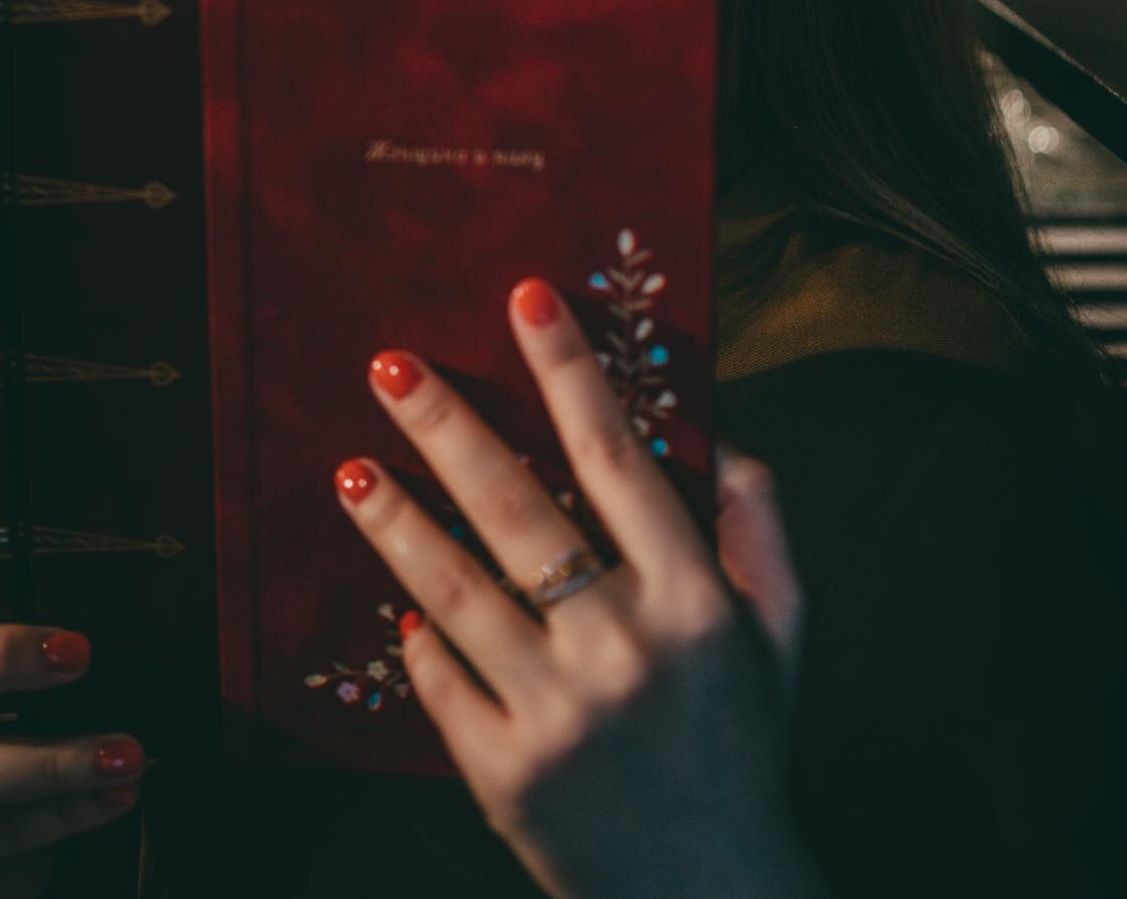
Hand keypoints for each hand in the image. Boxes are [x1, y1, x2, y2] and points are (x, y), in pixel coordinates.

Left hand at [334, 278, 828, 898]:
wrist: (715, 898)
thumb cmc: (743, 745)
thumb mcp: (782, 633)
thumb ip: (759, 526)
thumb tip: (715, 431)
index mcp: (695, 599)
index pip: (620, 457)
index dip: (572, 371)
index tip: (528, 295)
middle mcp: (625, 648)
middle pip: (518, 508)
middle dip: (447, 424)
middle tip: (389, 363)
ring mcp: (560, 714)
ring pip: (459, 588)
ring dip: (397, 521)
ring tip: (351, 468)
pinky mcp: (506, 775)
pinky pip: (442, 682)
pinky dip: (419, 636)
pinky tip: (400, 598)